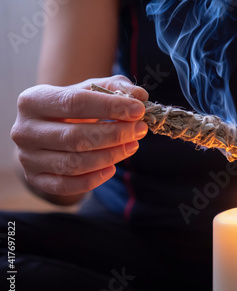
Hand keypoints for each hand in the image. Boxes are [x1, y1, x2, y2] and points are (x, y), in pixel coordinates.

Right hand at [11, 75, 148, 195]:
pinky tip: (112, 168)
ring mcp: (28, 158)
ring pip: (74, 163)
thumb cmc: (74, 108)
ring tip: (133, 145)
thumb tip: (140, 96)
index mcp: (34, 100)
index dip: (110, 107)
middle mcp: (25, 130)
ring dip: (110, 156)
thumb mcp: (91, 91)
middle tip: (140, 130)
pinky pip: (67, 186)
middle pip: (76, 137)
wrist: (48, 131)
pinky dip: (94, 179)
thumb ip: (116, 88)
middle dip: (115, 134)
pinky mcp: (36, 179)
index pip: (75, 103)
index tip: (138, 110)